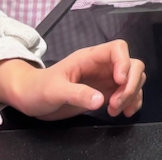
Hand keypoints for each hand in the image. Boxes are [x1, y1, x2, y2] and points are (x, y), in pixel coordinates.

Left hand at [0, 41, 145, 120]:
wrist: (29, 99)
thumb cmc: (38, 89)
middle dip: (130, 84)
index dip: (124, 62)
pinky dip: (132, 102)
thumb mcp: (54, 90)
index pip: (117, 49)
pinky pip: (128, 93)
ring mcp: (106, 80)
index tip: (119, 82)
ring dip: (131, 95)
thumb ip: (77, 94)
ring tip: (115, 111)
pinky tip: (125, 112)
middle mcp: (102, 66)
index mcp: (90, 58)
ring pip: (133, 79)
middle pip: (132, 65)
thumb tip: (100, 100)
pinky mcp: (105, 93)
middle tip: (116, 103)